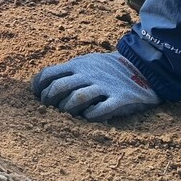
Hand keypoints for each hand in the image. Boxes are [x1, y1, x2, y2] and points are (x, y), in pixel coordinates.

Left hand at [31, 51, 161, 121]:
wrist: (141, 68)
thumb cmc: (104, 70)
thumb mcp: (84, 64)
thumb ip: (66, 72)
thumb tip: (41, 85)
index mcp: (77, 65)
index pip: (48, 74)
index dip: (39, 87)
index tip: (39, 96)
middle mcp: (88, 74)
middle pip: (59, 88)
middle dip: (50, 101)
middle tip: (51, 108)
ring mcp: (104, 86)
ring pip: (77, 99)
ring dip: (68, 109)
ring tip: (69, 114)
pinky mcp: (120, 98)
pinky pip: (101, 110)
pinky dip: (91, 116)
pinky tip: (89, 116)